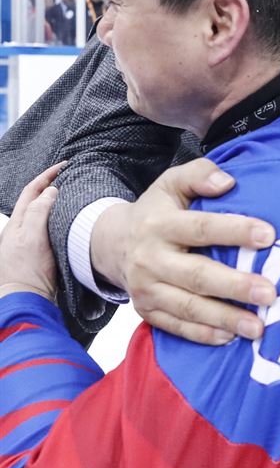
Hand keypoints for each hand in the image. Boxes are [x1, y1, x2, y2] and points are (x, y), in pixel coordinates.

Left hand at [0, 163, 64, 301]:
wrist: (27, 301)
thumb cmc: (28, 272)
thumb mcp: (32, 236)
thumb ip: (39, 211)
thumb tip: (50, 192)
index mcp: (16, 223)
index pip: (31, 191)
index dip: (46, 176)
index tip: (63, 166)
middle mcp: (21, 230)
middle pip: (36, 200)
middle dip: (51, 186)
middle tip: (70, 177)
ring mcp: (30, 242)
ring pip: (44, 214)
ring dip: (57, 202)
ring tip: (73, 196)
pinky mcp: (40, 254)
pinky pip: (50, 229)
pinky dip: (61, 219)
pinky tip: (71, 222)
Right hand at [91, 158, 276, 345]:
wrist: (113, 244)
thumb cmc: (156, 210)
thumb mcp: (171, 183)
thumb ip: (199, 175)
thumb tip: (228, 182)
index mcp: (160, 224)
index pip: (201, 228)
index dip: (235, 231)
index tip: (268, 236)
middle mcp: (151, 258)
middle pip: (197, 275)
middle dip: (235, 286)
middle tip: (270, 293)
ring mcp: (146, 289)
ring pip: (188, 307)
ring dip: (225, 318)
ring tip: (258, 327)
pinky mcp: (146, 312)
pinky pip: (176, 327)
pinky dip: (203, 335)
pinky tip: (229, 337)